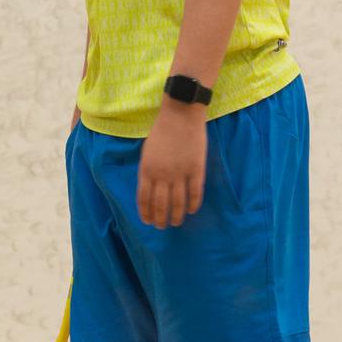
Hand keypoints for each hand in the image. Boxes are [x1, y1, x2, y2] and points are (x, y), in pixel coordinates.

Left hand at [137, 102, 207, 227]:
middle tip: (163, 227)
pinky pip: (195, 193)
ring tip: (176, 223)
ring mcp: (180, 173)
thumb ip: (148, 171)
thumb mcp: (147, 151)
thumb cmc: (162, 130)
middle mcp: (162, 175)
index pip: (144, 199)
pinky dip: (193, 204)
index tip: (148, 222)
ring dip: (176, 216)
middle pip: (160, 204)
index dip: (146, 213)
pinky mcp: (196, 169)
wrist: (180, 114)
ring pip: (178, 202)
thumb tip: (150, 190)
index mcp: (147, 169)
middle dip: (161, 219)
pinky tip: (191, 211)